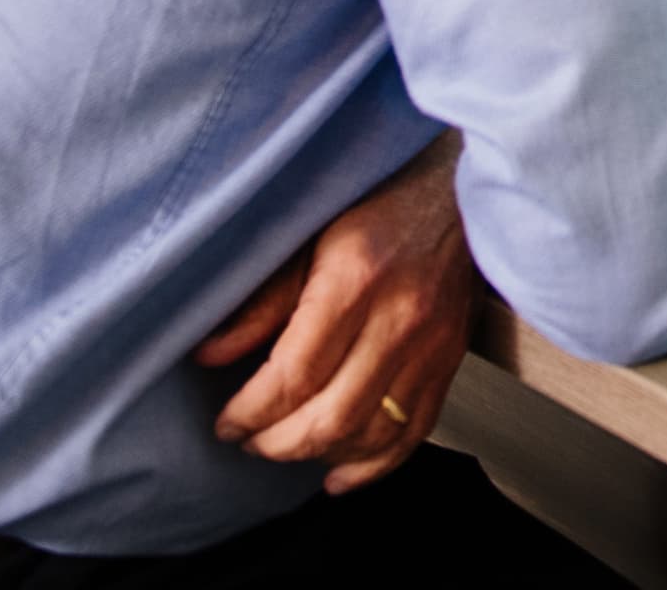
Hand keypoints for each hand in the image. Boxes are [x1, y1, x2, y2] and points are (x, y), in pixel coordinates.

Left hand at [197, 133, 475, 492]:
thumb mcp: (307, 235)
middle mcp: (399, 318)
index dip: (251, 412)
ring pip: (371, 433)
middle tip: (249, 440)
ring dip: (320, 455)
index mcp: (355, 280)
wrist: (456, 191)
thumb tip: (210, 354)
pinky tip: (340, 475)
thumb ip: (261, 300)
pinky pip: (415, 432)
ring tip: (286, 447)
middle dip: (277, 443)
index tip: (228, 422)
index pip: (294, 375)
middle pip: (331, 416)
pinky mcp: (450, 360)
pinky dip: (375, 466)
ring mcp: (432, 345)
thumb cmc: (379, 202)